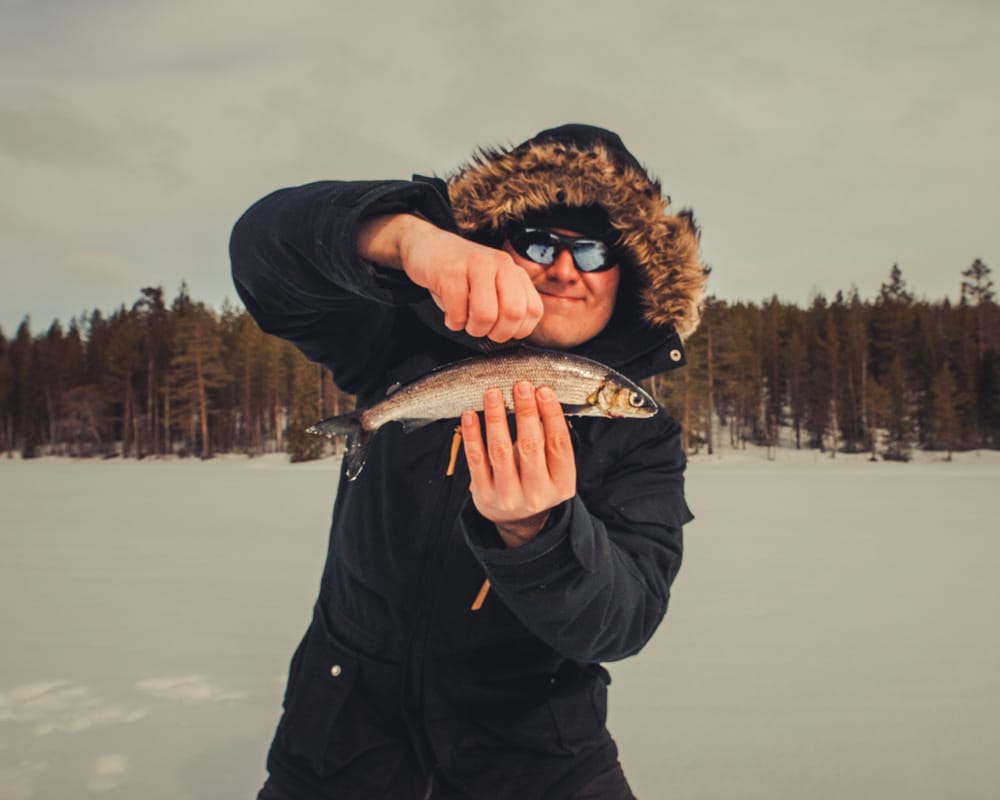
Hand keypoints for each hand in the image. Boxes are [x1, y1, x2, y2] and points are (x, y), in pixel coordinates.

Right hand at [358, 214, 542, 342]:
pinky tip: (450, 314)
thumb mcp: (491, 286)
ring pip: (486, 315)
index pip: (533, 311)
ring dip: (473, 328)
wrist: (427, 246)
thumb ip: (507, 306)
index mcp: (515, 272)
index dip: (517, 330)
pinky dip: (453, 322)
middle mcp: (501, 264)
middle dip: (496, 333)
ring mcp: (476, 265)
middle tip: (482, 329)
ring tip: (464, 320)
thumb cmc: (460, 276)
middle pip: (514, 313)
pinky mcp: (450, 270)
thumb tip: (513, 334)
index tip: (500, 329)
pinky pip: (457, 311)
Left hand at [461, 381, 575, 547]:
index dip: (552, 416)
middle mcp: (537, 493)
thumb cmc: (537, 481)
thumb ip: (550, 439)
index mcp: (562, 484)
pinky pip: (476, 460)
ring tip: (493, 393)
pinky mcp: (483, 495)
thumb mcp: (554, 468)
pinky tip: (471, 414)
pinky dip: (472, 435)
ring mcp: (508, 496)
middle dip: (525, 413)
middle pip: (531, 446)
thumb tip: (540, 396)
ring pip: (500, 451)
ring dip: (496, 419)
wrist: (517, 520)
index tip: (543, 390)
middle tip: (520, 386)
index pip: (559, 445)